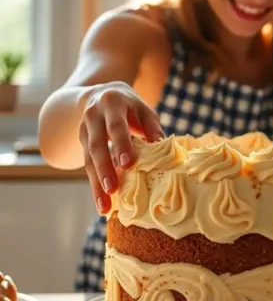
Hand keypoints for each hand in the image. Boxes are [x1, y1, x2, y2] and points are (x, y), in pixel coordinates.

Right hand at [79, 82, 162, 213]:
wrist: (98, 94)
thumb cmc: (129, 106)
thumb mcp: (143, 110)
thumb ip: (152, 128)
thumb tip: (163, 150)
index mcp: (112, 103)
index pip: (116, 126)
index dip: (121, 144)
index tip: (127, 164)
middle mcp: (93, 116)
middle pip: (97, 145)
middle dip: (104, 168)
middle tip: (112, 190)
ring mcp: (83, 131)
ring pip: (87, 160)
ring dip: (96, 184)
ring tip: (104, 206)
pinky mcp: (81, 144)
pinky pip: (86, 167)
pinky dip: (95, 185)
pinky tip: (102, 203)